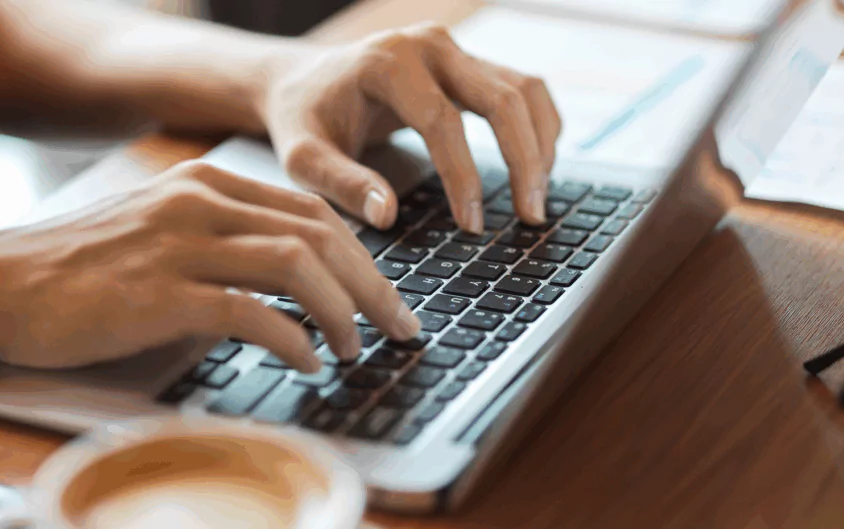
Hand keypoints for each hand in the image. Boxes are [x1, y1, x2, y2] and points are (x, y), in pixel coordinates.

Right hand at [0, 162, 420, 371]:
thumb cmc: (80, 268)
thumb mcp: (160, 231)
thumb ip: (222, 240)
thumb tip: (294, 279)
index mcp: (207, 184)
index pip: (310, 210)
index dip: (361, 254)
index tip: (386, 293)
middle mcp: (200, 202)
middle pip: (319, 233)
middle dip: (371, 285)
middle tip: (398, 326)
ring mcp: (181, 244)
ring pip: (298, 264)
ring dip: (342, 311)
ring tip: (356, 349)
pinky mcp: (161, 293)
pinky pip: (253, 311)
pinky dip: (294, 338)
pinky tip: (306, 360)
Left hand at [261, 23, 561, 231]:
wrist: (304, 80)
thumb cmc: (303, 119)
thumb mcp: (302, 156)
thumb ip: (340, 184)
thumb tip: (387, 215)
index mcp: (386, 62)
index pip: (441, 119)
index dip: (463, 176)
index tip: (472, 225)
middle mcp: (428, 46)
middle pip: (501, 97)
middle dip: (523, 161)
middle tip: (530, 216)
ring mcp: (454, 49)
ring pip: (524, 89)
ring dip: (540, 145)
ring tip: (536, 200)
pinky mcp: (469, 63)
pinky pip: (523, 90)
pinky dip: (539, 128)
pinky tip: (536, 170)